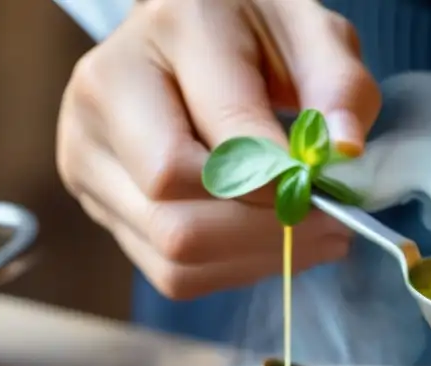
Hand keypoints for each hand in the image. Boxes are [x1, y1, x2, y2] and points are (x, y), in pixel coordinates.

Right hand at [56, 0, 380, 298]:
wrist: (187, 32)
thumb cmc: (255, 31)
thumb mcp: (311, 33)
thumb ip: (338, 85)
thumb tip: (343, 153)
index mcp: (169, 30)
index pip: (221, 149)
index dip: (281, 190)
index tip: (329, 195)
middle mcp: (107, 92)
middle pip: (179, 217)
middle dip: (267, 235)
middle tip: (330, 225)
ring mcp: (87, 150)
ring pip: (172, 252)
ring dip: (253, 259)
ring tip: (307, 236)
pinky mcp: (94, 196)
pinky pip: (167, 271)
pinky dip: (229, 269)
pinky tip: (267, 243)